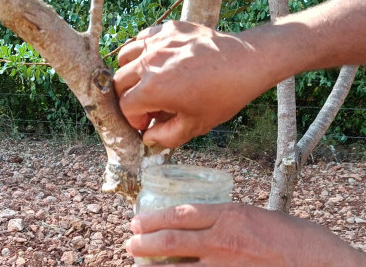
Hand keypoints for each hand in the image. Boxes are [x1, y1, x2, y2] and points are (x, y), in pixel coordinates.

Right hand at [113, 21, 270, 147]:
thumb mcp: (194, 125)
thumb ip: (165, 137)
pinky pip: (142, 38)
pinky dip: (143, 51)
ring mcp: (158, 42)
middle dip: (128, 99)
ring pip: (125, 57)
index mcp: (153, 89)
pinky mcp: (168, 29)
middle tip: (146, 107)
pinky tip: (158, 62)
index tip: (148, 123)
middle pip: (119, 83)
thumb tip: (148, 138)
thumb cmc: (222, 95)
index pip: (125, 107)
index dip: (134, 120)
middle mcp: (149, 63)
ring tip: (148, 83)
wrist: (246, 63)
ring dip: (131, 73)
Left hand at [126, 203, 359, 266]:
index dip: (152, 219)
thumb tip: (205, 223)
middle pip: (168, 242)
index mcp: (229, 215)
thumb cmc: (297, 240)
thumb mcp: (259, 215)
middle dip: (142, 245)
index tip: (137, 222)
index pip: (179, 214)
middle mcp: (221, 242)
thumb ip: (230, 219)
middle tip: (130, 246)